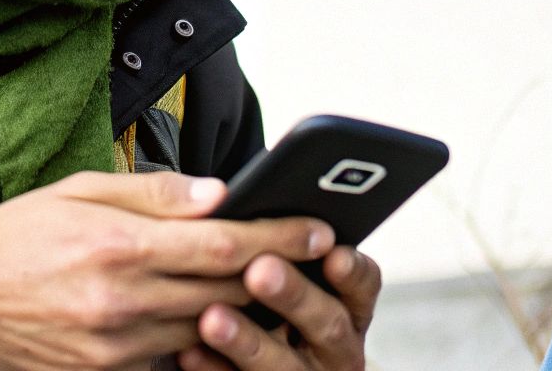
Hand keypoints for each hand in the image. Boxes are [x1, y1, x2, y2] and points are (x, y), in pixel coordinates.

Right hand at [0, 171, 334, 370]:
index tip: (319, 227)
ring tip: (282, 290)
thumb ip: (154, 192)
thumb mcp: (80, 190)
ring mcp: (116, 348)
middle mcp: (123, 301)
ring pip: (210, 333)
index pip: (224, 243)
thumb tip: (220, 192)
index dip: (280, 235)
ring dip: (250, 313)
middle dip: (280, 275)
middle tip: (320, 260)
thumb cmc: (20, 236)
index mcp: (120, 245)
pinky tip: (223, 325)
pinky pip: (173, 362)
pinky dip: (204, 344)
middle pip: (229, 292)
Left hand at [175, 245, 380, 370]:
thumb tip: (227, 197)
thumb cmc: (264, 300)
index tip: (334, 255)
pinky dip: (216, 368)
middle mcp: (334, 344)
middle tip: (260, 271)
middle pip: (326, 321)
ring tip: (213, 317)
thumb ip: (271, 241)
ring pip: (284, 364)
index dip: (352, 272)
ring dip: (249, 340)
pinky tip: (190, 351)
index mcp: (344, 304)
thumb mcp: (280, 270)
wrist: (247, 358)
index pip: (362, 284)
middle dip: (294, 295)